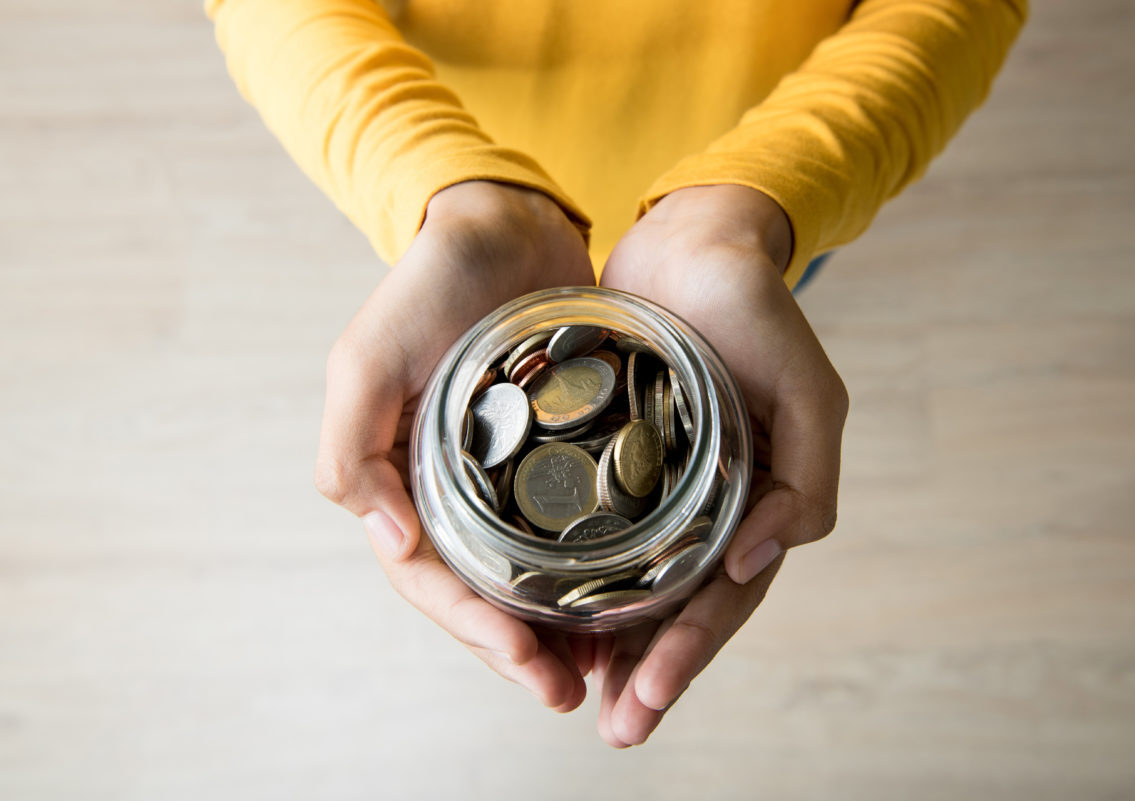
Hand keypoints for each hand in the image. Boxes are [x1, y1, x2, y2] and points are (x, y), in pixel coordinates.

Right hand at [314, 180, 597, 710]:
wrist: (503, 222)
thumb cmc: (428, 284)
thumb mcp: (367, 357)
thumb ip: (354, 449)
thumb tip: (390, 546)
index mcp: (404, 480)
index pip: (431, 578)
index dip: (474, 630)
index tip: (529, 666)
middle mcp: (457, 489)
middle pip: (485, 592)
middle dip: (522, 650)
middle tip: (574, 693)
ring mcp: (511, 474)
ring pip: (532, 572)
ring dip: (562, 627)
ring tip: (609, 672)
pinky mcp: (562, 451)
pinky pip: (575, 524)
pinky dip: (595, 567)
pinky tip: (631, 598)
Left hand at [593, 184, 848, 746]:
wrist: (689, 239)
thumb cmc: (755, 309)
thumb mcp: (808, 389)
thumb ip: (808, 480)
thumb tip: (756, 560)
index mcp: (756, 500)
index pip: (726, 594)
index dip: (692, 650)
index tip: (648, 697)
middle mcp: (705, 504)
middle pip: (676, 606)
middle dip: (648, 671)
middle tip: (614, 728)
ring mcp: (655, 485)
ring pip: (633, 582)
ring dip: (610, 644)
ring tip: (573, 695)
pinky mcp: (607, 458)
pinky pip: (592, 531)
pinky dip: (575, 577)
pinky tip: (547, 615)